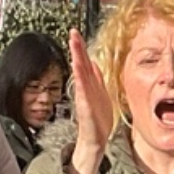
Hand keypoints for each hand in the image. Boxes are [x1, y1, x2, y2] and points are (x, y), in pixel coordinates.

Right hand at [67, 29, 115, 173]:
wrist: (96, 140)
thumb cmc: (98, 120)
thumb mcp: (100, 94)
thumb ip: (96, 79)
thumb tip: (93, 62)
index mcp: (91, 85)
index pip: (84, 62)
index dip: (81, 48)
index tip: (76, 33)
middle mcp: (86, 89)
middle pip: (80, 64)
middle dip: (77, 48)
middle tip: (73, 33)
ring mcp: (85, 98)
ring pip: (80, 74)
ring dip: (77, 59)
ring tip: (74, 45)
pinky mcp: (86, 107)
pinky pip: (83, 90)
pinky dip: (81, 79)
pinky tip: (78, 68)